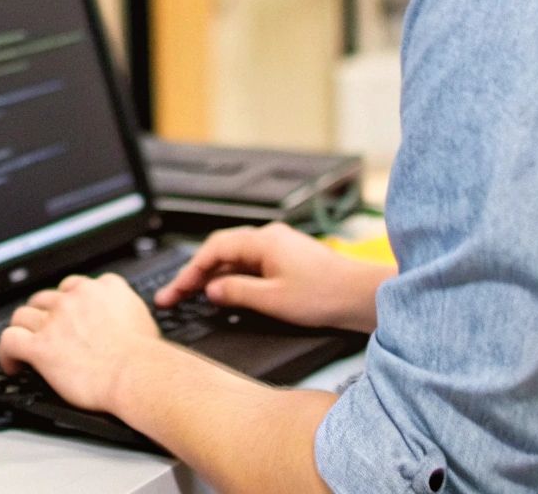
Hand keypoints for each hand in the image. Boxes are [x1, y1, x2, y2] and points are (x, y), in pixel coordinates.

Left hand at [0, 273, 162, 413]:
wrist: (138, 375)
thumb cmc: (147, 359)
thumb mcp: (143, 319)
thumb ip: (126, 312)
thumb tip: (126, 322)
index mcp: (104, 289)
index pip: (75, 285)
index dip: (68, 301)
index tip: (67, 314)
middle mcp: (76, 299)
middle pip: (46, 298)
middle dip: (42, 314)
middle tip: (43, 330)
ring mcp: (55, 320)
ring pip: (23, 315)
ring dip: (23, 330)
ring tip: (24, 345)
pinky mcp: (40, 345)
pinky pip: (9, 340)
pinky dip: (6, 352)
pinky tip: (12, 364)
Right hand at [154, 222, 389, 331]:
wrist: (362, 296)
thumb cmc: (326, 294)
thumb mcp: (273, 299)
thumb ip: (237, 292)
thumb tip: (212, 289)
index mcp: (263, 241)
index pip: (214, 250)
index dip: (190, 271)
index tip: (175, 291)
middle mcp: (270, 238)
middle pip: (221, 251)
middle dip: (196, 273)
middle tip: (175, 295)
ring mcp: (279, 248)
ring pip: (235, 258)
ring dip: (214, 276)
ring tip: (193, 296)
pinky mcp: (287, 260)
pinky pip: (251, 265)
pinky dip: (234, 277)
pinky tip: (227, 293)